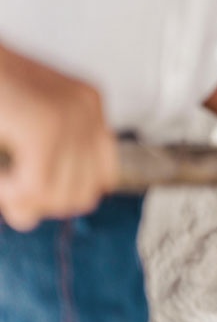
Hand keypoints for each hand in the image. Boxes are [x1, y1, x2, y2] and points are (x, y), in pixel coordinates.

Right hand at [0, 44, 117, 230]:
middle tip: (10, 196)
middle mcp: (87, 107)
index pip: (102, 177)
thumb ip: (40, 162)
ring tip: (3, 186)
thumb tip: (30, 217)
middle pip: (84, 193)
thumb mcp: (19, 123)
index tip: (29, 195)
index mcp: (88, 104)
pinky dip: (7, 194)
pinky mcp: (43, 126)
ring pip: (59, 196)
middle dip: (43, 205)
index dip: (63, 196)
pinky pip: (33, 189)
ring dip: (22, 202)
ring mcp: (70, 115)